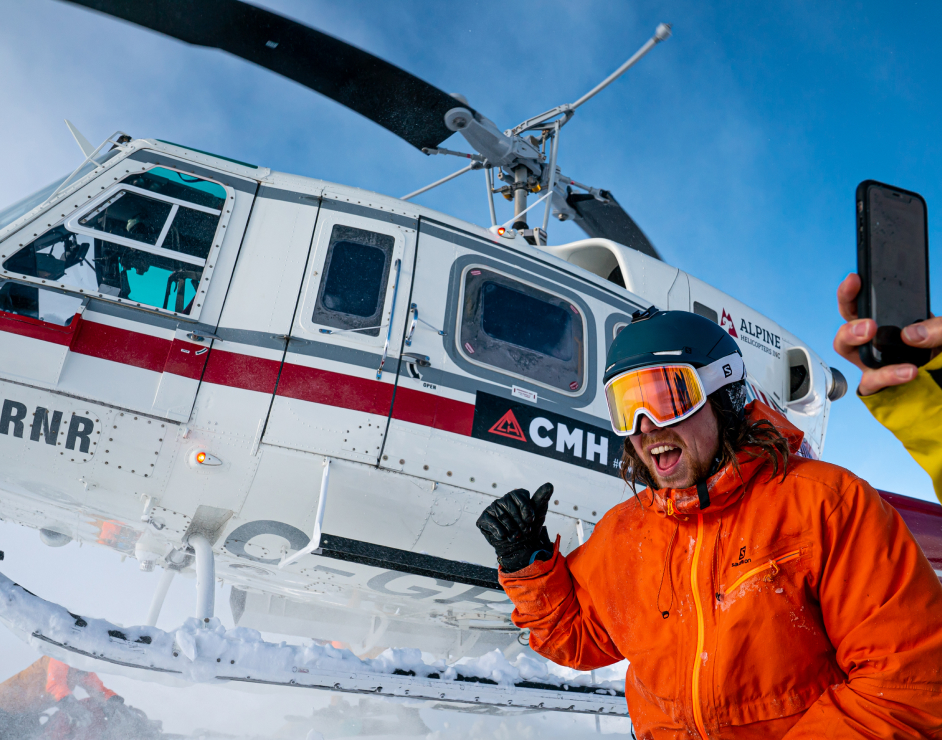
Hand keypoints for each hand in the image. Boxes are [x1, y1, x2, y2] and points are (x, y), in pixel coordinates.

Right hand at [476, 483, 553, 571]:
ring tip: (516, 537)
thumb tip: (549, 485)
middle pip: (509, 505)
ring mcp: (493, 508)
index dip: (525, 508)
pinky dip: (498, 530)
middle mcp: (504, 500)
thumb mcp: (538, 513)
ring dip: (511, 528)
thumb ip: (542, 498)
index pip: (519, 494)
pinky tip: (504, 536)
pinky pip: (490, 520)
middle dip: (519, 521)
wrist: (520, 548)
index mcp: (516, 496)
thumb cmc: (529, 528)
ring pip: (501, 514)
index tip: (530, 520)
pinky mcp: (484, 518)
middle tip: (525, 532)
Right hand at [834, 273, 941, 395]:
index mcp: (889, 322)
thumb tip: (911, 334)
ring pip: (846, 349)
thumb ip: (939, 328)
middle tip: (868, 324)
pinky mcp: (878, 386)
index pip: (862, 303)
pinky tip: (907, 371)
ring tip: (871, 334)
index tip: (855, 279)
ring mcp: (873, 364)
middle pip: (845, 324)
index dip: (851, 292)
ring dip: (852, 338)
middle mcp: (875, 341)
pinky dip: (887, 375)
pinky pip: (870, 382)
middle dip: (848, 317)